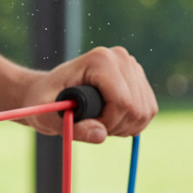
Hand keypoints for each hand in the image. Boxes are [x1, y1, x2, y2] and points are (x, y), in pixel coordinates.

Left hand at [21, 46, 158, 141]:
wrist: (49, 92)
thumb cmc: (44, 103)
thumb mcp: (49, 119)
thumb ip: (74, 128)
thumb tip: (101, 135)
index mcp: (100, 60)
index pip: (123, 102)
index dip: (108, 123)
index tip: (87, 125)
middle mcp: (121, 57)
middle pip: (137, 108)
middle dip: (116, 127)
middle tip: (92, 125)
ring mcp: (132, 66)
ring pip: (145, 111)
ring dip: (124, 127)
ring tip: (100, 122)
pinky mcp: (139, 78)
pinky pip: (149, 110)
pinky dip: (133, 124)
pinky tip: (112, 120)